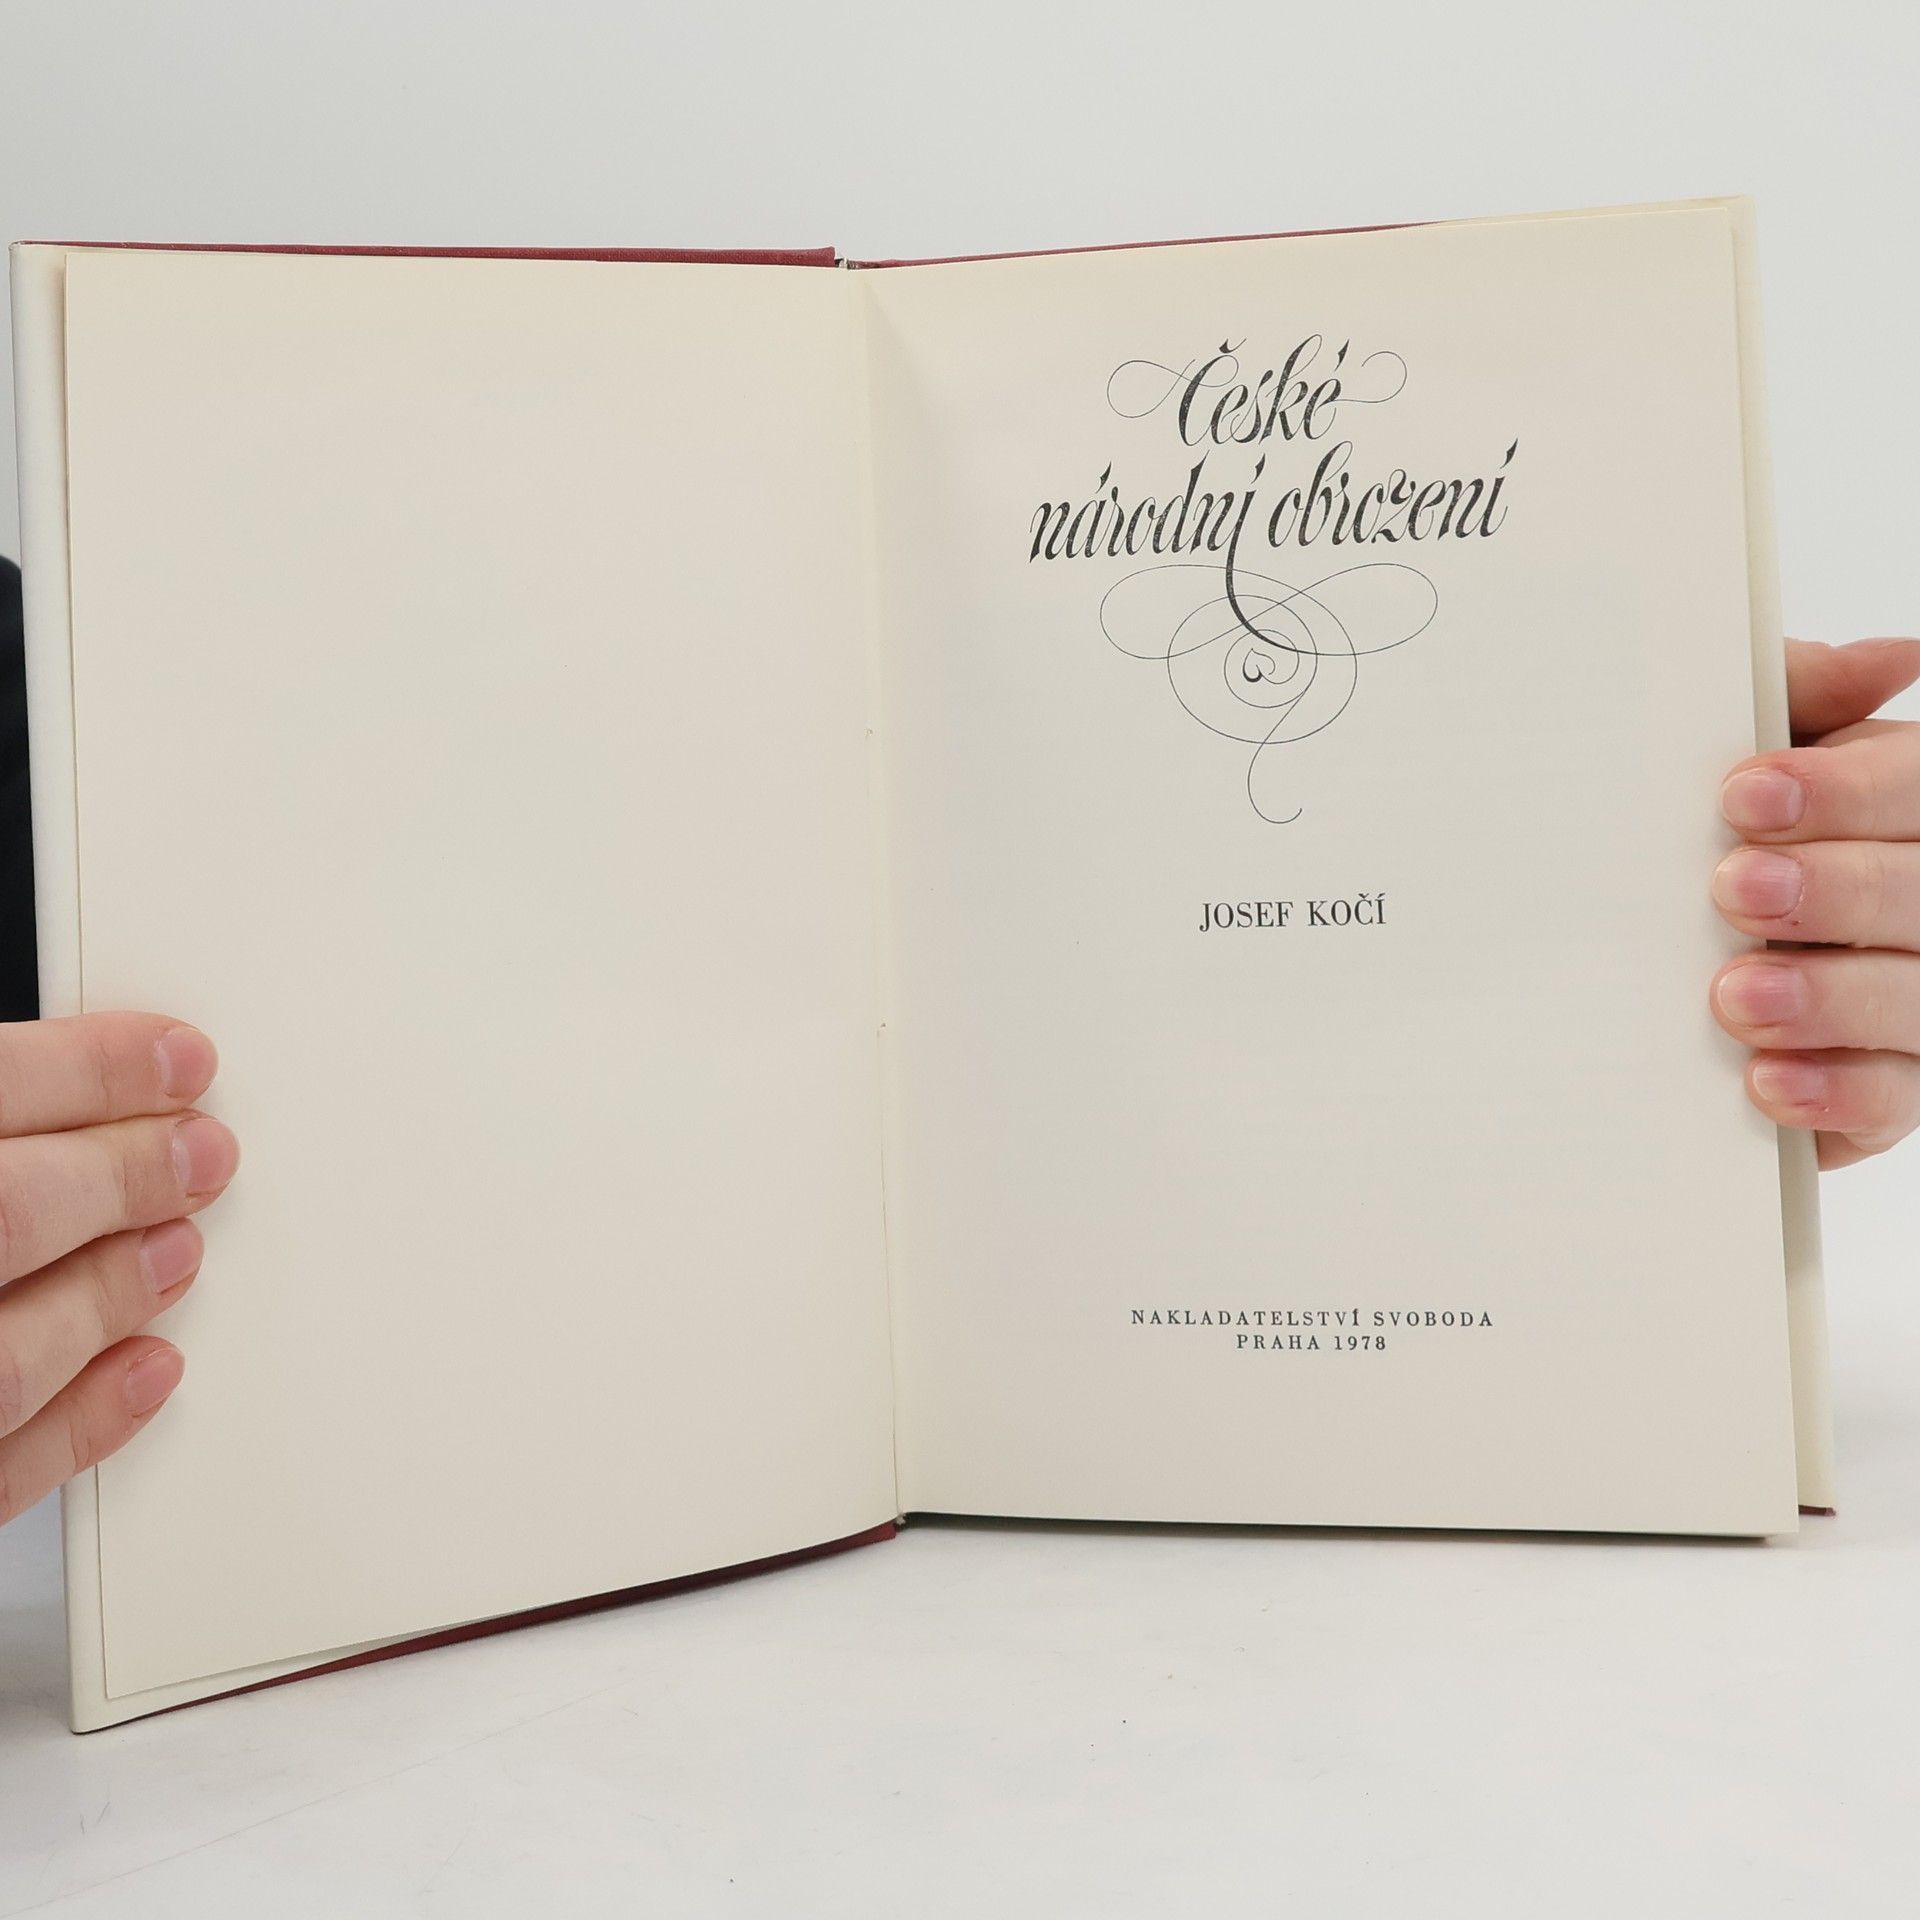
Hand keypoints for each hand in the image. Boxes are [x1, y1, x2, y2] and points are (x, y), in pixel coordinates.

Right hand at [0, 1014, 237, 1524]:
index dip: (90, 1069)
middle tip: (206, 1155)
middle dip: (123, 1175)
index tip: (180, 1058)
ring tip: (182, 1251)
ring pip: (11, 1351)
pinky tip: (152, 1370)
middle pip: (7, 1211)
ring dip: (113, 1291)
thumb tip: (76, 1095)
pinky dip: (82, 1422)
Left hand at [1713, 636, 1919, 1167]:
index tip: (1742, 795)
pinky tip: (1765, 1080)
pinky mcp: (1893, 1087)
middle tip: (1735, 889)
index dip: (1843, 791)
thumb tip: (1887, 659)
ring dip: (1828, 996)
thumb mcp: (1753, 760)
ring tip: (1736, 994)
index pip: (1917, 787)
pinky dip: (1833, 1092)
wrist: (1657, 962)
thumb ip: (1801, 704)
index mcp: (1906, 807)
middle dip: (1834, 889)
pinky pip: (1896, 1098)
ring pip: (1915, 996)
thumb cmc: (1721, 838)